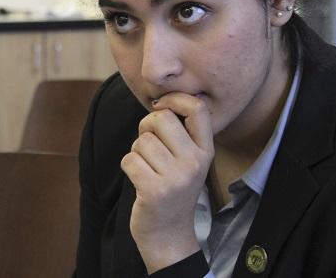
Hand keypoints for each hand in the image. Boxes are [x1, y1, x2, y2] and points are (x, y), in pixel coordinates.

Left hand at [120, 92, 214, 272]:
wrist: (168, 236)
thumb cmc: (172, 189)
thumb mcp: (188, 161)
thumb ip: (180, 133)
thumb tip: (159, 103)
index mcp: (206, 151)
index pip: (198, 109)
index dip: (175, 99)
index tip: (162, 106)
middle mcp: (195, 162)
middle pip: (161, 118)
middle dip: (146, 126)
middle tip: (149, 145)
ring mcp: (176, 178)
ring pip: (141, 140)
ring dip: (137, 151)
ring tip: (147, 168)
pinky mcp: (154, 191)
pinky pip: (129, 159)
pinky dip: (128, 166)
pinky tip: (139, 180)